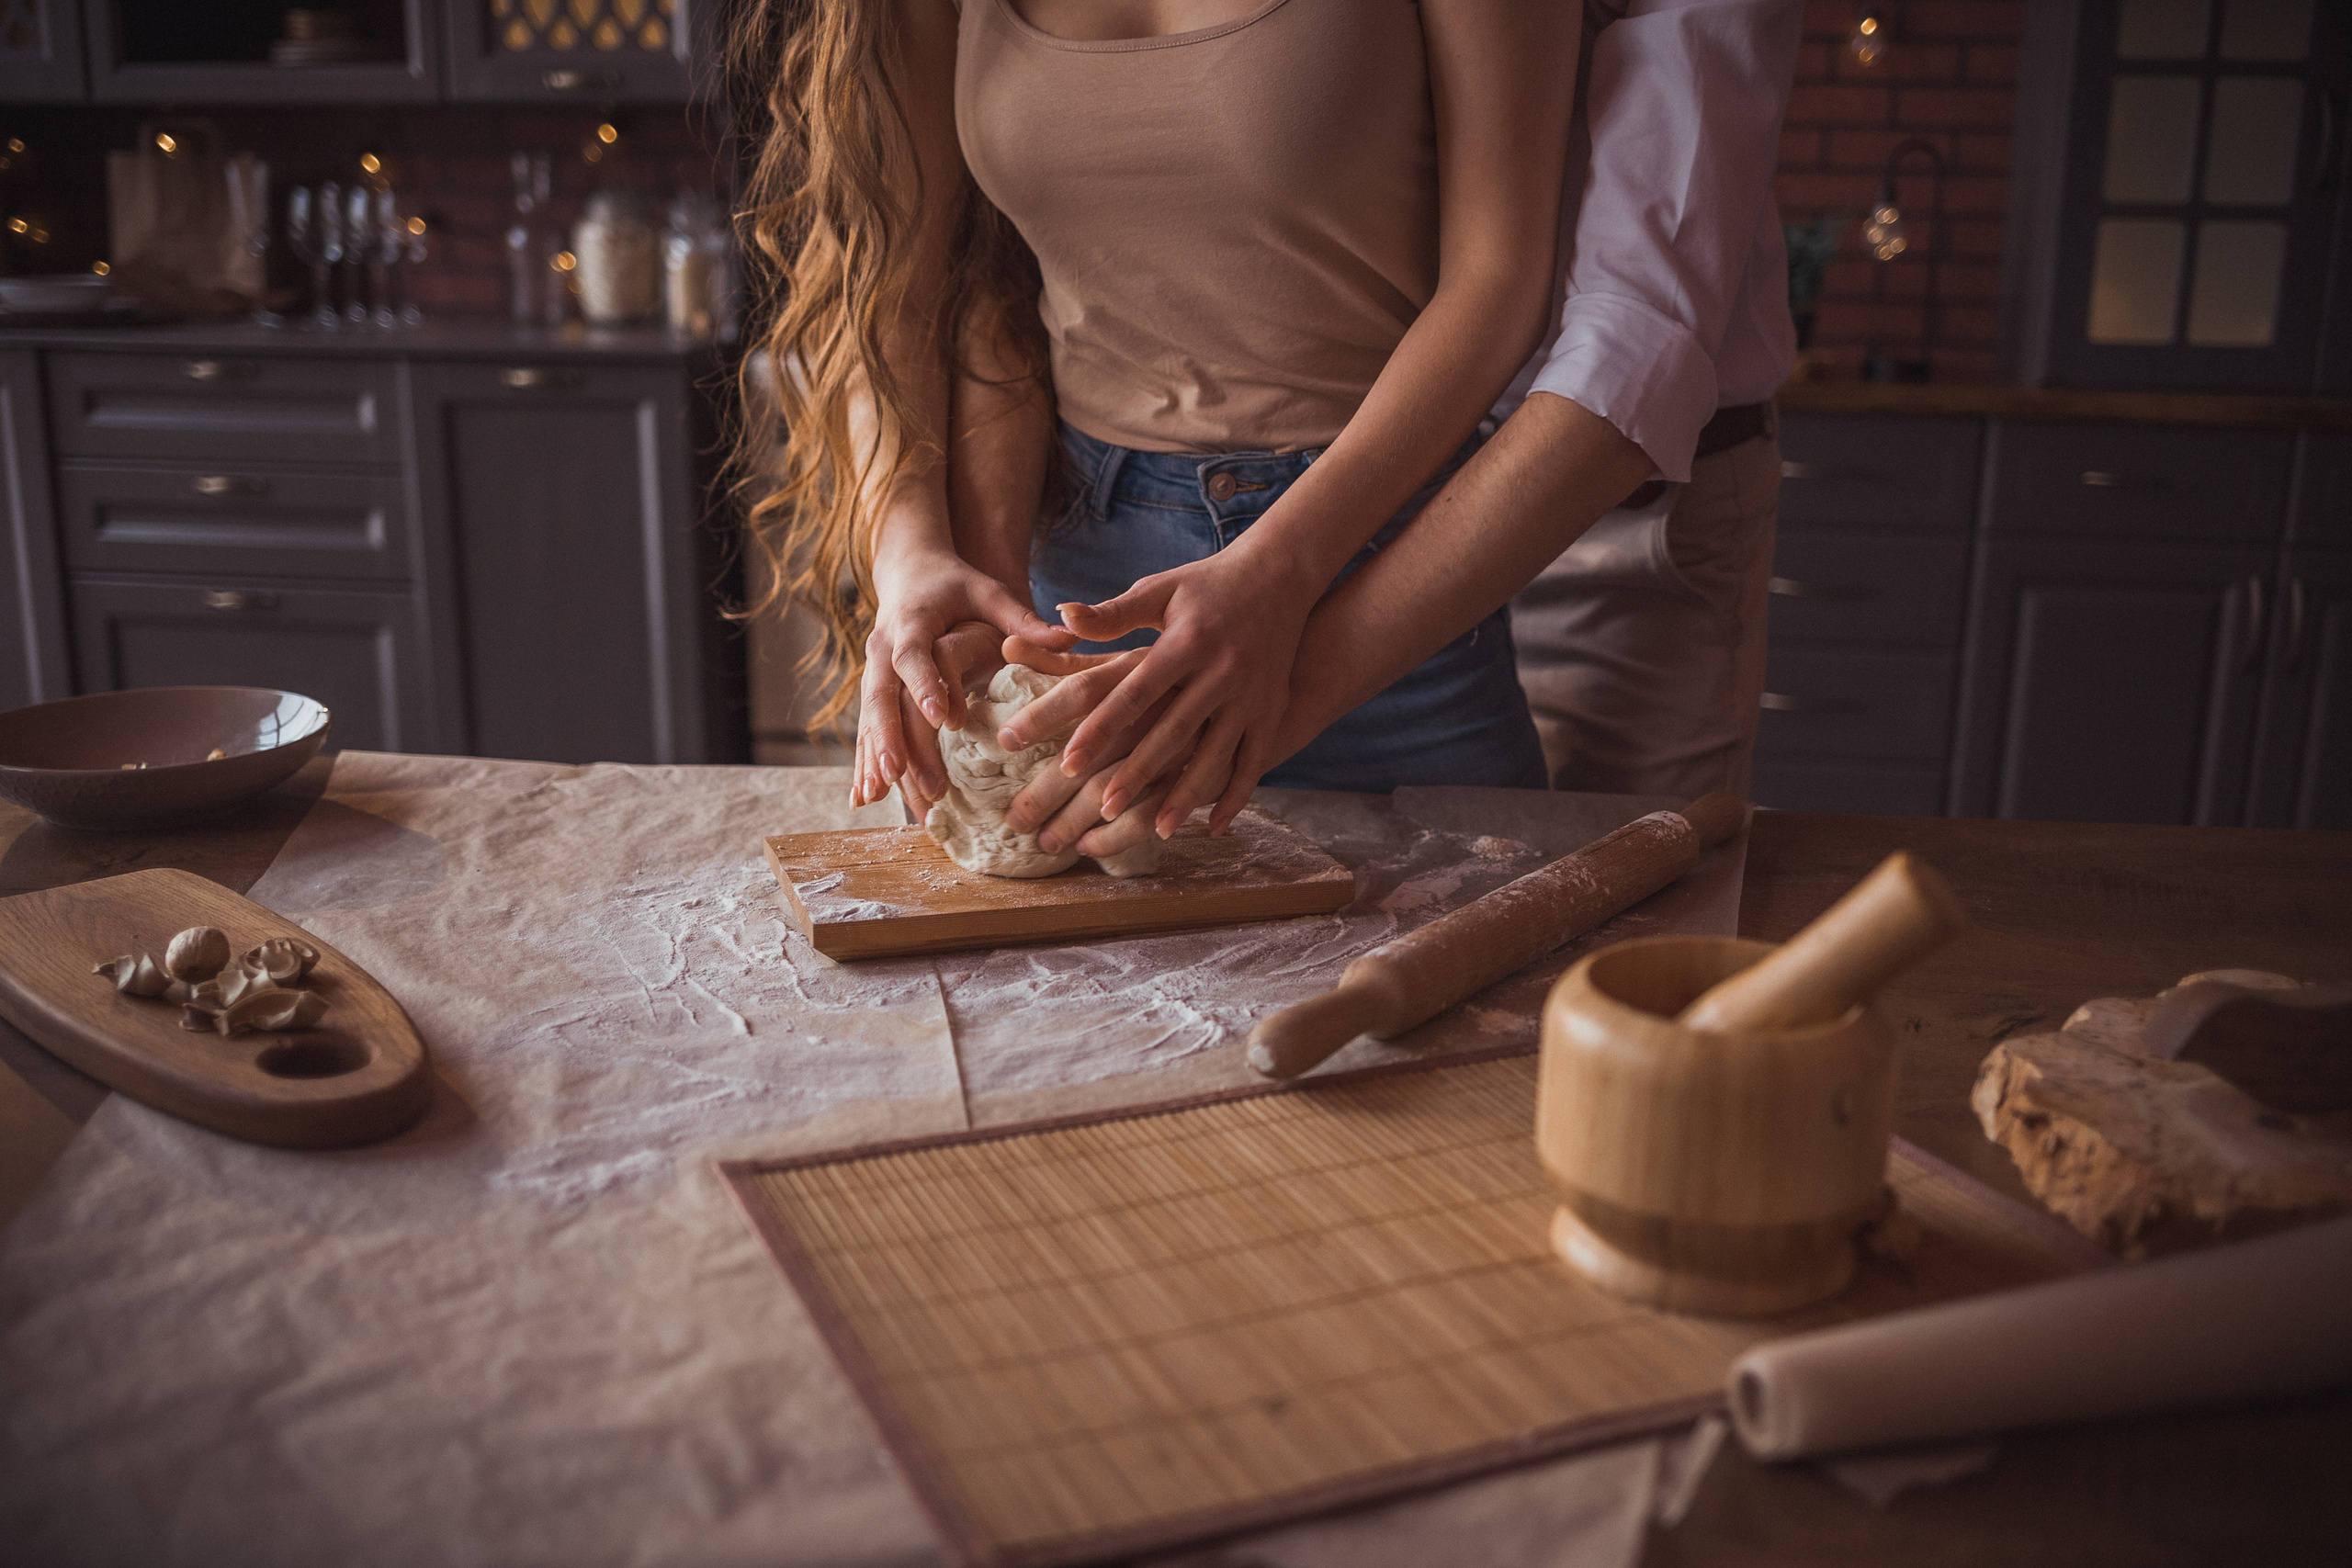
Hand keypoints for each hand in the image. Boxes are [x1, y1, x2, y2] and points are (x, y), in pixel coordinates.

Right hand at [852, 551, 1071, 811]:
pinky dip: (865, 763)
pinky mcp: (874, 688)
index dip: (925, 686)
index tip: (943, 719)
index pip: (915, 656)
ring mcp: (873, 669)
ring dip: (873, 759)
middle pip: (880, 696)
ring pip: (868, 719)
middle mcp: (883, 647)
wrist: (911, 570)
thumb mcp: (989, 593)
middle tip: (902, 775)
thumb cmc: (956, 583)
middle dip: (890, 737)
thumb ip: (1023, 619)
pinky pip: (866, 729)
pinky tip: (866, 798)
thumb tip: (1069, 636)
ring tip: (880, 798)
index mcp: (913, 622)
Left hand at [998, 547, 1309, 837]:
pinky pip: (1254, 761)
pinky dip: (1236, 795)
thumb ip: (1111, 613)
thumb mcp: (1159, 591)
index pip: (1135, 692)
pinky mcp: (1270, 710)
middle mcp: (1220, 671)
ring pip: (1215, 755)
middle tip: (1102, 807)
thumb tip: (1061, 616)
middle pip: (1172, 731)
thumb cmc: (1206, 585)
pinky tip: (1214, 827)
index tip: (1069, 761)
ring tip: (1157, 829)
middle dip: (1138, 772)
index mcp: (1185, 641)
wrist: (1281, 577)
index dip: (1102, 727)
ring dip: (1187, 794)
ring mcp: (1250, 695)